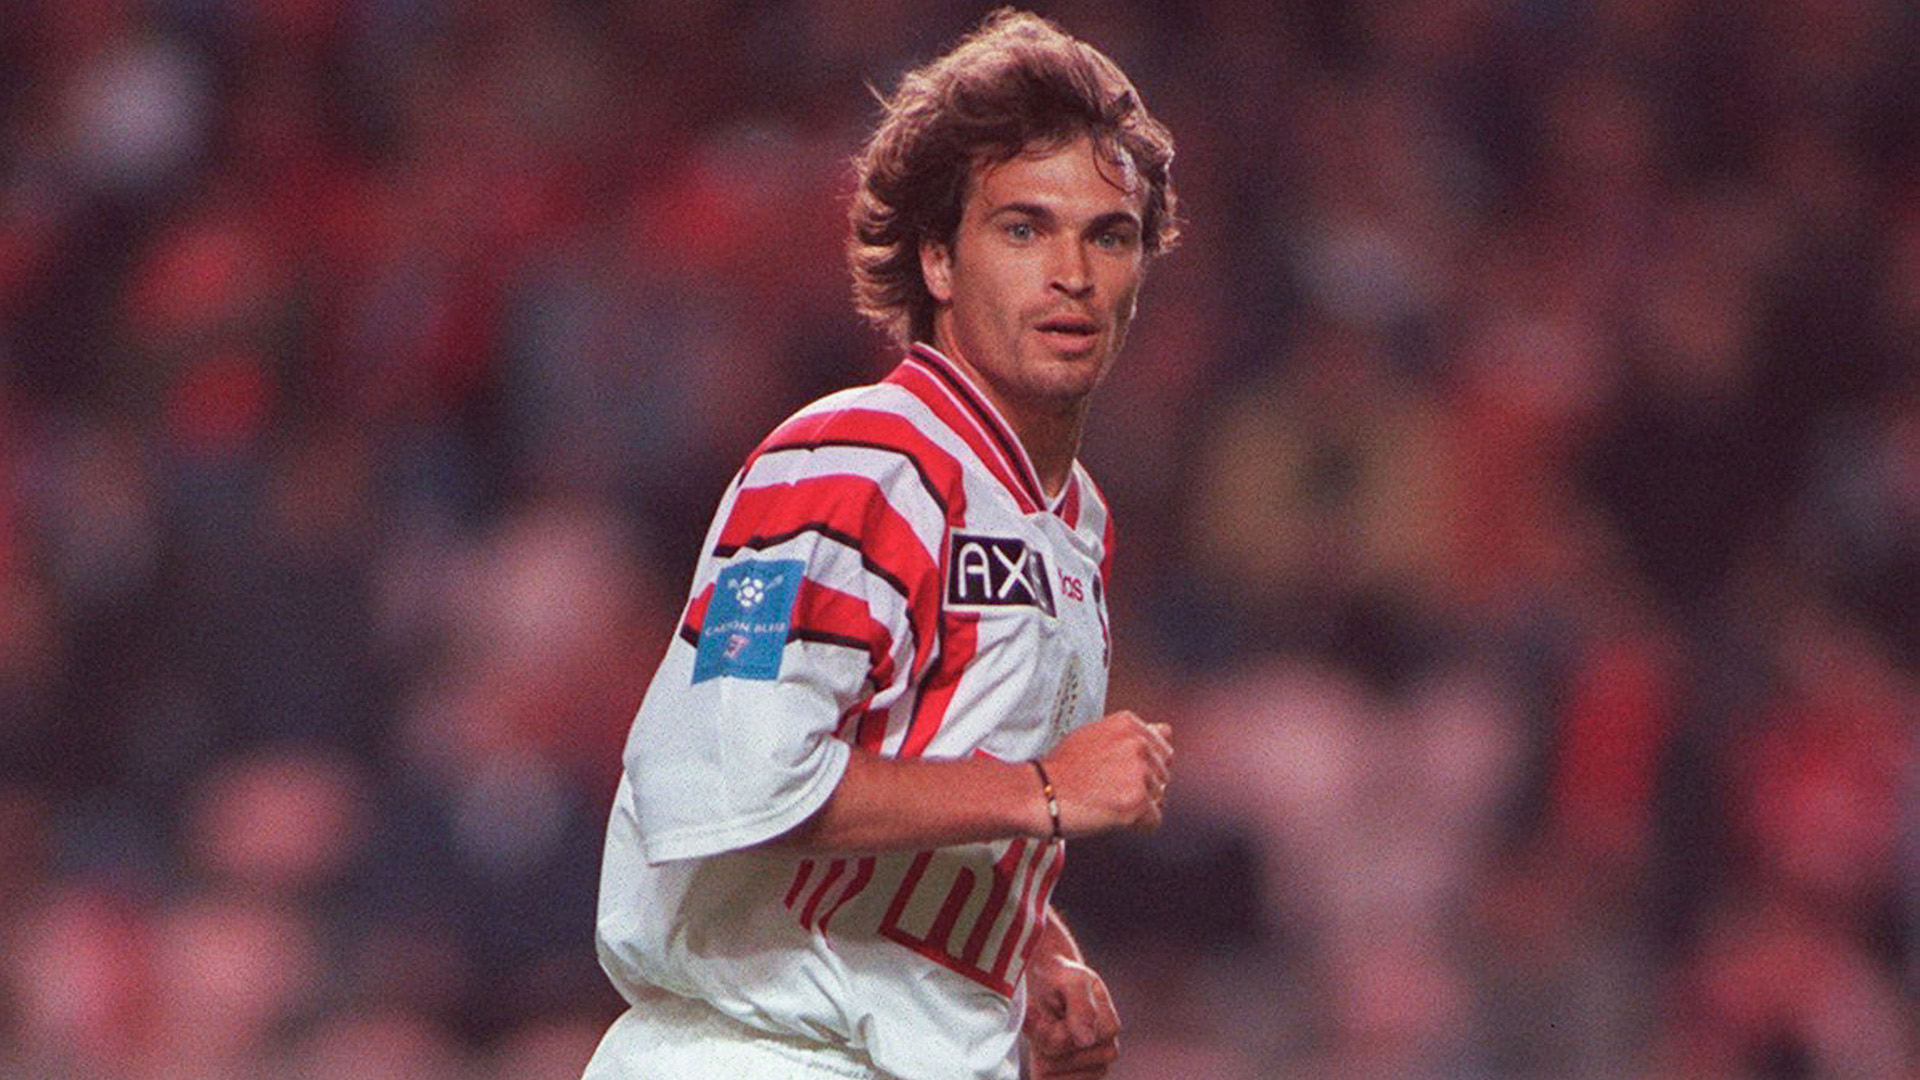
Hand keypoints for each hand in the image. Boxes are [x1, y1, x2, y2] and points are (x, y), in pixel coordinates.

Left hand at [1024, 955, 1120, 1078]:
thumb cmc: (1060, 978)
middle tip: (1043, 1016)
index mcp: (1109, 1028)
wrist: (1052, 980)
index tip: (1036, 1007)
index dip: (1040, 1026)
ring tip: (1045, 1027)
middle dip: (1039, 1038)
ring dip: (1038, 1050)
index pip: (1059, 1042)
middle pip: (1053, 1059)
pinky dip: (1039, 1067)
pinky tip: (1043, 1049)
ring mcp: (1093, 1070)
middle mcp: (1107, 1052)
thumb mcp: (1070, 981)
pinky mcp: (1076, 1079)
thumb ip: (1081, 1007)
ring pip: (1049, 1073)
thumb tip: (1087, 1040)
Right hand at [1041, 711, 1171, 836]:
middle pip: (1164, 776)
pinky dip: (1136, 825)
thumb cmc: (1062, 769)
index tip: (1113, 773)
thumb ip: (1133, 734)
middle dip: (1142, 787)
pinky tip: (1111, 815)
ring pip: (1159, 799)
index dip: (1140, 768)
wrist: (1039, 793)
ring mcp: (1139, 772)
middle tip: (1106, 789)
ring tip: (1104, 800)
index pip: (1162, 750)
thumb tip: (1167, 730)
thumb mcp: (1096, 735)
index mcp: (1129, 723)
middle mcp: (1138, 743)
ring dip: (1137, 806)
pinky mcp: (1138, 801)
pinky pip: (1154, 821)